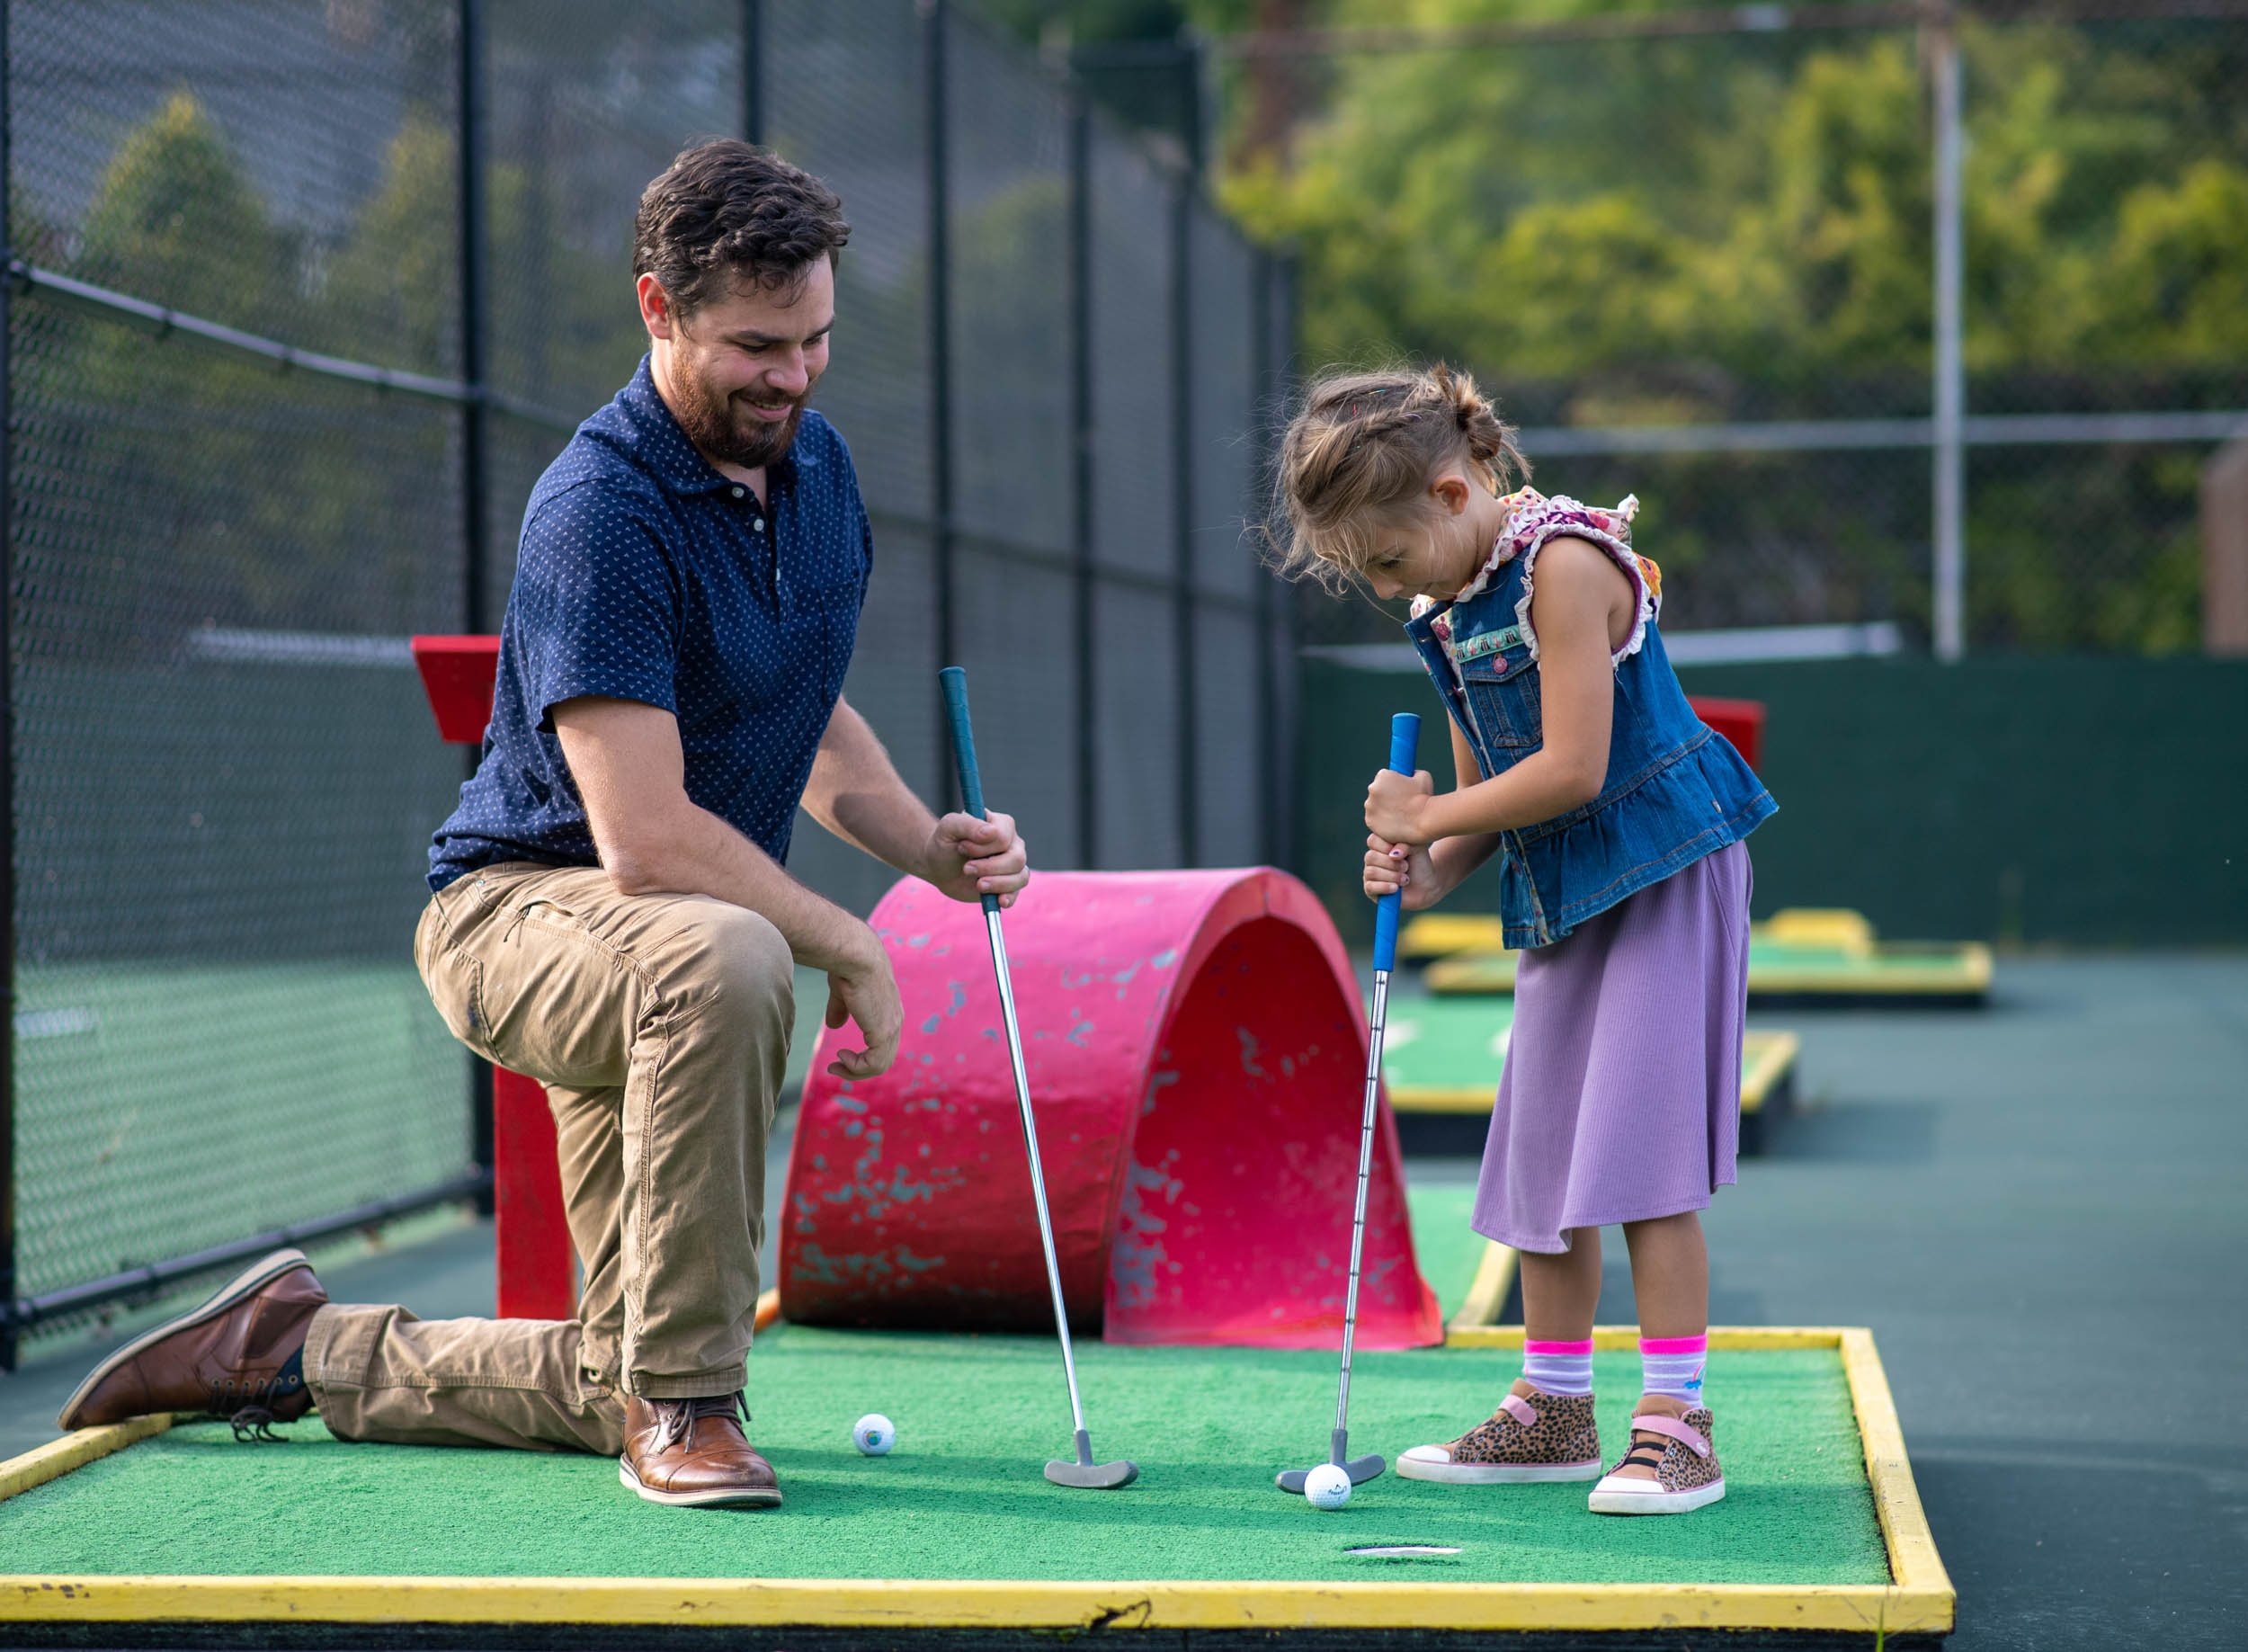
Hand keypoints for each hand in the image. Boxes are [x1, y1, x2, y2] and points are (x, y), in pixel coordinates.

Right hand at [822, 930, 902, 1079]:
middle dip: (859, 1068)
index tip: (840, 1056)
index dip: (863, 1055)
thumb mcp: (843, 992)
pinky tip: (841, 1057)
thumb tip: (834, 1025)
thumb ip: (841, 1009)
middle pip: (884, 1058)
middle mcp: (895, 1021)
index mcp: (889, 1010)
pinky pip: (874, 1063)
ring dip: (855, 1071)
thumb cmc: (848, 967)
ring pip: (880, 1065)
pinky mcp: (883, 1031)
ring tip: (835, 1067)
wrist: (855, 956)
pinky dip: (856, 1067)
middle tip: (835, 1068)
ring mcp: (892, 1027)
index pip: (883, 1043)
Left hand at [922, 809, 1028, 907]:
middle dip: (990, 868)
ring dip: (997, 883)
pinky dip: (1009, 897)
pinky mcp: (1008, 884)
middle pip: (1017, 858)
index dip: (982, 847)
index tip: (962, 847)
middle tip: (966, 869)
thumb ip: (968, 824)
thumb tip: (991, 833)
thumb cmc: (945, 843)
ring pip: (1020, 876)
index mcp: (1000, 824)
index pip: (1003, 837)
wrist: (939, 866)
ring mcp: (1013, 864)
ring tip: (978, 884)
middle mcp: (1012, 842)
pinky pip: (1017, 891)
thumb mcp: (948, 828)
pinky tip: (998, 901)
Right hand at [1364, 834, 1442, 909]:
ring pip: (1371, 872)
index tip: (1403, 854)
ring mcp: (1369, 874)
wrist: (1426, 886)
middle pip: (1371, 857)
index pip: (1372, 840)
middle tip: (1406, 867)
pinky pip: (1370, 887)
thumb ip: (1405, 844)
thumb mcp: (1416, 848)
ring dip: (1391, 876)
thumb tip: (1393, 854)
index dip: (1386, 847)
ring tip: (1405, 880)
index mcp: (1380, 844)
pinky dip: (1385, 887)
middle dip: (1392, 864)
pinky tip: (1396, 888)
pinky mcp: (1370, 890)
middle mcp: (1372, 858)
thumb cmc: (1420, 864)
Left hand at [1365, 768, 1436, 845]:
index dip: (1393, 783)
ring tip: (1399, 815)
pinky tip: (1393, 823)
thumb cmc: (1424, 798)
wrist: (1423, 821)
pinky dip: (1380, 822)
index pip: (1383, 777)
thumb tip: (1411, 774)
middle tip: (1400, 804)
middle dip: (1386, 796)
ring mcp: (1369, 806)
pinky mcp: (1370, 821)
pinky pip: (1374, 820)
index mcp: (1383, 776)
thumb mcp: (1423, 777)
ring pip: (1374, 806)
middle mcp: (1372, 788)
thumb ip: (1413, 773)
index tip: (1400, 790)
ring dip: (1382, 809)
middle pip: (1376, 791)